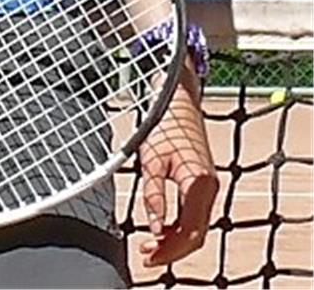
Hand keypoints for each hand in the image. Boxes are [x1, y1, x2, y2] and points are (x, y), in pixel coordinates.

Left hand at [137, 71, 217, 266]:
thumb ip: (154, 195)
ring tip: (150, 246)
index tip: (149, 256)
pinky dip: (180, 227)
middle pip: (195, 235)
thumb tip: (155, 229)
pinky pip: (195, 216)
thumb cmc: (162, 125)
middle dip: (172, 250)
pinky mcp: (203, 184)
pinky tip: (162, 229)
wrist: (177, 100)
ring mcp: (209, 187)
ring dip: (175, 240)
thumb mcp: (151, 160)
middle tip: (146, 254)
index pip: (188, 233)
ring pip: (196, 228)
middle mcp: (210, 189)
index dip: (168, 250)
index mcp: (199, 184)